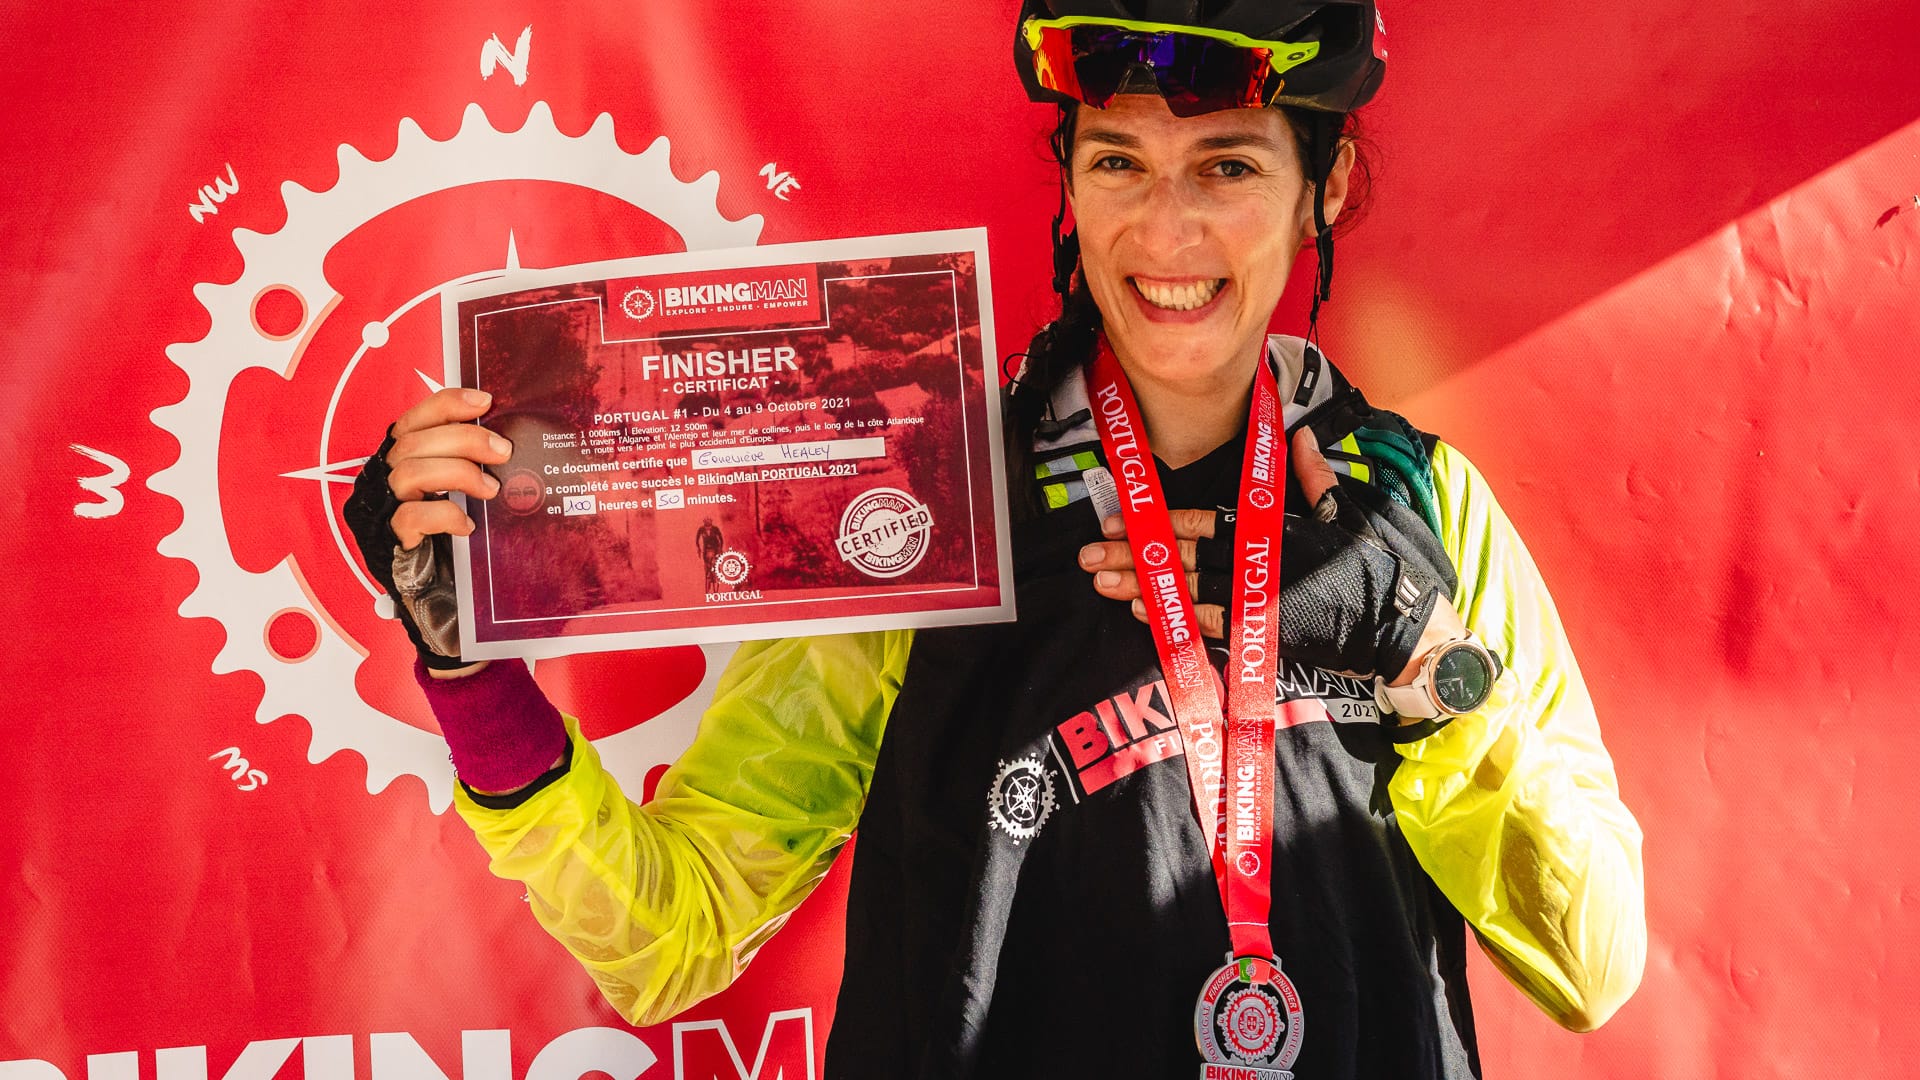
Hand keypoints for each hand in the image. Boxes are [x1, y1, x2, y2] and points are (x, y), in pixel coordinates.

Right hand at [341, 388, 513, 672]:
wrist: (455, 613)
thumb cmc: (465, 549)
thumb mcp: (472, 497)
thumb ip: (476, 466)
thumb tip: (513, 435)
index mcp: (404, 461)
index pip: (414, 419)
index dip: (446, 404)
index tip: (486, 401)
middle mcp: (385, 481)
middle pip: (413, 441)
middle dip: (463, 439)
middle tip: (504, 453)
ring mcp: (383, 513)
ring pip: (407, 472)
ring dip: (455, 472)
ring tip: (490, 490)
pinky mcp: (390, 546)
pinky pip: (410, 518)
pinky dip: (444, 514)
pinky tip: (467, 525)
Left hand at [1078, 428, 1456, 681]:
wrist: (1398, 626)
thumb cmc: (1372, 566)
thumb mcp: (1345, 512)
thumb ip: (1314, 476)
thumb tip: (1298, 435)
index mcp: (1275, 529)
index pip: (1205, 521)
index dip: (1159, 521)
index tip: (1120, 516)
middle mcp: (1260, 563)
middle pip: (1183, 557)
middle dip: (1132, 554)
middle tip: (1088, 553)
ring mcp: (1258, 600)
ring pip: (1186, 591)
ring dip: (1140, 587)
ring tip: (1100, 582)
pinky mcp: (1263, 633)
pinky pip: (1208, 625)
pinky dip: (1174, 618)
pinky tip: (1141, 612)